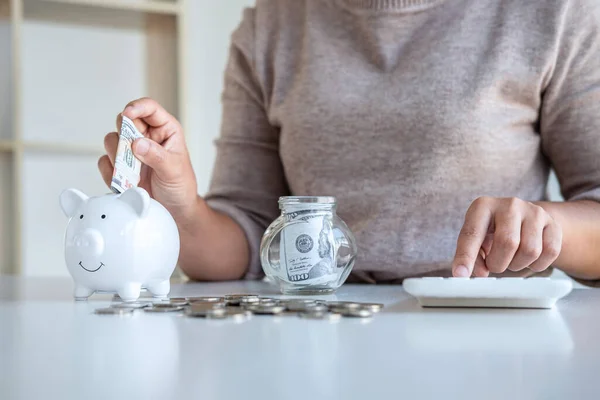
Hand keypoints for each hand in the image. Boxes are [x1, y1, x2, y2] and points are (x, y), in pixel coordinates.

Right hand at [98, 98, 197, 220]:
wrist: (174, 211)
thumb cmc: (181, 186)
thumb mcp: (174, 170)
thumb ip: (157, 156)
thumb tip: (137, 143)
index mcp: (165, 130)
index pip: (149, 108)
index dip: (136, 107)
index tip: (128, 114)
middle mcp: (146, 136)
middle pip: (124, 121)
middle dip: (123, 134)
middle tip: (130, 150)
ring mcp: (131, 151)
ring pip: (111, 140)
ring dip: (116, 154)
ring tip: (131, 171)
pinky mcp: (120, 167)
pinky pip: (105, 162)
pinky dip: (111, 172)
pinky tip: (125, 182)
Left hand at [452, 197, 562, 276]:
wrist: (523, 217)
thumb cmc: (492, 230)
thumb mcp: (477, 238)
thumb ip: (473, 256)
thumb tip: (480, 272)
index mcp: (483, 206)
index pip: (472, 233)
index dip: (466, 256)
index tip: (460, 274)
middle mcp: (509, 204)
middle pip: (507, 243)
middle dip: (498, 263)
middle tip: (494, 265)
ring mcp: (534, 212)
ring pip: (530, 250)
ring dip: (517, 265)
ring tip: (510, 258)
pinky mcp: (553, 223)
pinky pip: (550, 253)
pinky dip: (536, 264)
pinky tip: (527, 258)